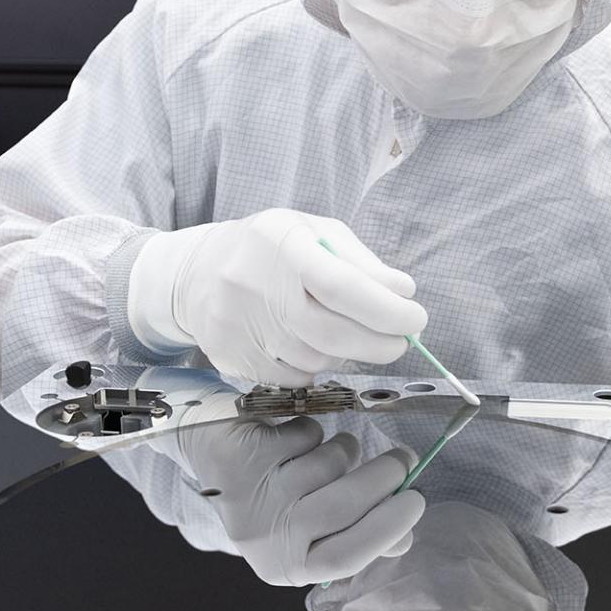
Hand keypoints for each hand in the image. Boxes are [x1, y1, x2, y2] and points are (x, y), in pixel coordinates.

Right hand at [133, 209, 427, 385]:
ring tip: (350, 335)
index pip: (342, 285)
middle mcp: (254, 285)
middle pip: (332, 334)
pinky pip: (293, 377)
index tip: (415, 319)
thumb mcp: (314, 233)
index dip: (386, 310)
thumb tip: (403, 293)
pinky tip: (314, 346)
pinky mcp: (231, 357)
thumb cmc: (270, 249)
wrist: (196, 272)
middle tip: (399, 341)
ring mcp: (238, 326)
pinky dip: (316, 367)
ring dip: (348, 355)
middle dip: (380, 344)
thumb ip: (361, 262)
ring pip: (316, 360)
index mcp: (282, 244)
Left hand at [179, 415, 423, 584]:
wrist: (213, 453)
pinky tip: (293, 438)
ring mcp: (252, 495)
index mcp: (288, 565)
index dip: (387, 530)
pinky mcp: (245, 454)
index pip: (345, 558)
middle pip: (342, 507)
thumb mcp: (313, 526)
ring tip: (334, 450)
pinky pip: (304, 434)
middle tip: (406, 458)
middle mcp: (266, 538)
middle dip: (384, 478)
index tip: (416, 499)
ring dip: (344, 449)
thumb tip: (405, 540)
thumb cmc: (276, 493)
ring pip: (327, 464)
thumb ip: (360, 535)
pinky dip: (312, 431)